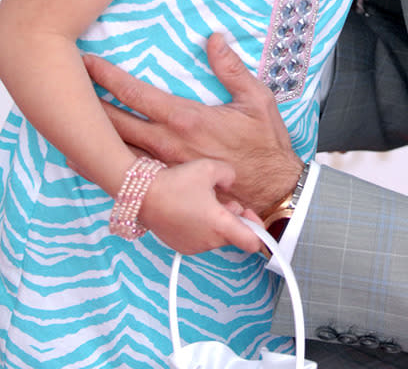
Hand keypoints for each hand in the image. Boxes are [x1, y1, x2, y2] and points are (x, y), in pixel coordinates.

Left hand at [83, 34, 303, 212]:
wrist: (272, 192)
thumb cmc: (265, 144)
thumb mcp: (256, 98)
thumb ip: (231, 68)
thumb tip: (213, 38)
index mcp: (186, 118)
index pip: (136, 94)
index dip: (108, 77)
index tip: (88, 62)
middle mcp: (167, 144)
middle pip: (115, 123)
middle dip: (87, 103)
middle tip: (63, 85)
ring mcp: (164, 169)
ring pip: (115, 151)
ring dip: (89, 135)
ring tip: (63, 120)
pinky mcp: (167, 187)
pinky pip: (127, 175)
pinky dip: (102, 164)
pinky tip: (85, 158)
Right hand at [138, 158, 262, 255]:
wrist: (143, 194)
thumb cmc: (176, 182)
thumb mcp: (210, 168)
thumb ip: (229, 175)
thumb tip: (229, 185)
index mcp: (220, 224)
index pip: (252, 242)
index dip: (259, 231)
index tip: (254, 218)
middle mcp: (209, 241)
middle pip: (235, 236)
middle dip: (235, 219)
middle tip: (224, 200)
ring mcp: (194, 246)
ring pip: (218, 237)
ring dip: (218, 222)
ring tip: (203, 202)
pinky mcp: (181, 246)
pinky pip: (202, 239)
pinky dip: (203, 227)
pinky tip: (191, 210)